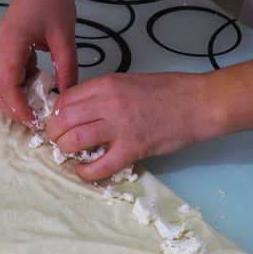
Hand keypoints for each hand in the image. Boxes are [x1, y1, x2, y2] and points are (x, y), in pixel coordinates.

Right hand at [0, 0, 77, 127]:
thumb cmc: (52, 0)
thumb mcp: (65, 37)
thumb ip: (67, 69)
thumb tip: (66, 97)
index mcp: (10, 45)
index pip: (7, 88)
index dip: (19, 109)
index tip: (35, 122)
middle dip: (14, 111)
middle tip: (35, 123)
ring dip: (15, 101)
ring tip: (36, 111)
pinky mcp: (5, 50)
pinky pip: (7, 76)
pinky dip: (19, 89)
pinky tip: (36, 91)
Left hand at [46, 72, 216, 180]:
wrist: (198, 103)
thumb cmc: (166, 90)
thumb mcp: (127, 81)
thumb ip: (101, 94)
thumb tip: (78, 110)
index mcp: (105, 84)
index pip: (64, 100)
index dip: (55, 114)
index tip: (59, 123)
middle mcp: (107, 103)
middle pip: (62, 121)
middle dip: (54, 133)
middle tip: (59, 140)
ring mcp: (119, 127)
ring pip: (73, 141)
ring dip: (64, 150)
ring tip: (70, 154)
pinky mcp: (133, 149)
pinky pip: (99, 166)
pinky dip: (86, 172)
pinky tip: (84, 170)